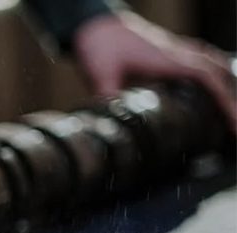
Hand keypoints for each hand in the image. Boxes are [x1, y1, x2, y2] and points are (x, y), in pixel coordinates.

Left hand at [73, 12, 236, 132]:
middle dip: (230, 97)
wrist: (95, 23)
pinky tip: (213, 81)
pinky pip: (200, 58)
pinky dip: (213, 69)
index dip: (224, 99)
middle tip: (235, 124)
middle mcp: (176, 52)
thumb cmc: (100, 44)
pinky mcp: (169, 49)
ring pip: (212, 62)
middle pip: (218, 72)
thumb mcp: (101, 73)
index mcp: (166, 59)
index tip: (233, 121)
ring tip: (231, 107)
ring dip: (225, 81)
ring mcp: (175, 49)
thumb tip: (109, 118)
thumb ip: (108, 94)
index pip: (207, 77)